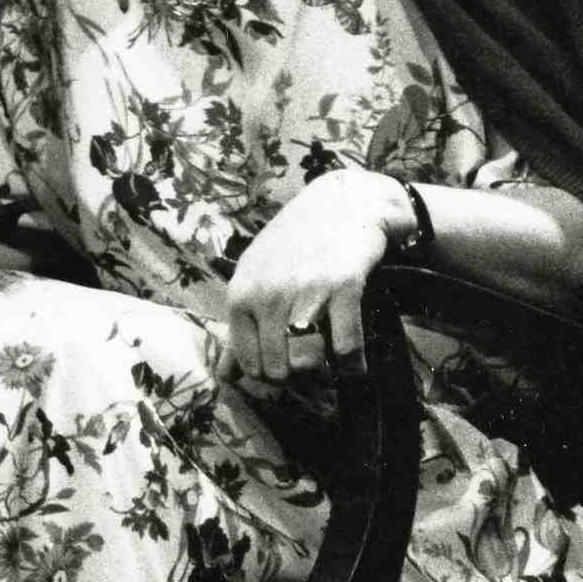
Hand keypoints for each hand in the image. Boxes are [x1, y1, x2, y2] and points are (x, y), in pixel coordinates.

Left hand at [225, 168, 410, 384]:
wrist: (341, 203)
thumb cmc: (294, 244)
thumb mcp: (255, 277)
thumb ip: (240, 327)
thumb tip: (225, 377)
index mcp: (240, 295)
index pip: (246, 362)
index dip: (267, 376)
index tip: (285, 371)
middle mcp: (267, 295)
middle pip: (276, 369)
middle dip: (295, 379)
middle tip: (310, 371)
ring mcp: (304, 291)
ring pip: (306, 362)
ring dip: (322, 375)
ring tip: (330, 369)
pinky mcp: (343, 286)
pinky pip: (346, 346)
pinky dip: (354, 364)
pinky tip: (356, 364)